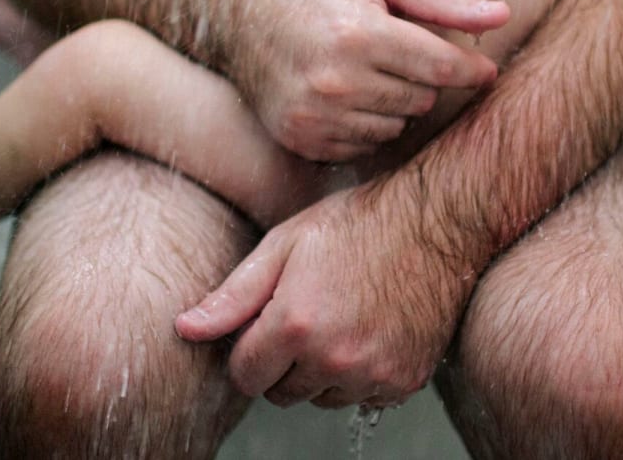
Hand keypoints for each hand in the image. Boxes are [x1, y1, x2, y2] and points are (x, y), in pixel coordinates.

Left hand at [174, 184, 471, 408]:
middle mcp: (334, 359)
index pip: (245, 376)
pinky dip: (359, 374)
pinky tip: (369, 329)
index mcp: (295, 325)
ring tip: (340, 316)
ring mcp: (373, 375)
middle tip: (305, 312)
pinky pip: (362, 397)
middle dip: (283, 361)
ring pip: (321, 399)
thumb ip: (232, 296)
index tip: (266, 322)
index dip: (249, 349)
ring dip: (321, 371)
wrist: (437, 223)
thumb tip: (185, 329)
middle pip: (281, 394)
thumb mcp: (284, 245)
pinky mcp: (403, 382)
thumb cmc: (359, 224)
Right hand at [220, 0, 508, 161]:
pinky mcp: (300, 138)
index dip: (470, 69)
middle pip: (421, 100)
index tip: (484, 68)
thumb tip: (504, 15)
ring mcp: (313, 116)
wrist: (234, 8)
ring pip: (396, 126)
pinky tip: (346, 91)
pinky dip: (366, 122)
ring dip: (395, 102)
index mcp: (357, 33)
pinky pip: (364, 145)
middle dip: (421, 77)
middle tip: (397, 49)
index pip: (440, 68)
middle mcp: (334, 81)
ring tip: (368, 67)